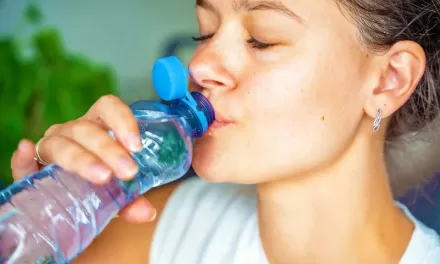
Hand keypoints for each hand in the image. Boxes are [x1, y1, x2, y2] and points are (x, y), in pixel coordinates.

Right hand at [10, 95, 155, 222]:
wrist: (63, 201)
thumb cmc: (93, 186)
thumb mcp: (115, 193)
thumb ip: (130, 200)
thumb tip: (147, 212)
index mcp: (96, 128)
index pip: (107, 108)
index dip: (122, 121)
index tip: (137, 146)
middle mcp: (73, 132)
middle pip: (87, 130)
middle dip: (109, 150)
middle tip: (128, 172)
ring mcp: (51, 147)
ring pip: (62, 144)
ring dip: (81, 159)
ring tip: (101, 175)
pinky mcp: (29, 168)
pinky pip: (23, 162)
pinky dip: (22, 158)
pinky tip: (25, 152)